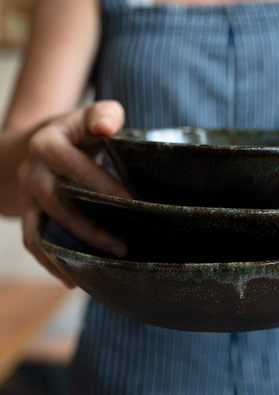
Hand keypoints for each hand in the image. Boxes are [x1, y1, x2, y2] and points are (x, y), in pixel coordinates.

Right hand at [18, 100, 130, 286]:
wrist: (36, 144)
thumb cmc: (75, 132)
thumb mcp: (87, 116)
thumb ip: (104, 115)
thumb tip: (107, 126)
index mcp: (48, 144)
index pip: (78, 168)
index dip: (106, 187)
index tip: (136, 203)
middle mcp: (31, 172)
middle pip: (60, 204)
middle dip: (93, 228)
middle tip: (126, 246)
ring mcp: (25, 196)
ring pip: (43, 229)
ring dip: (73, 250)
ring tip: (107, 265)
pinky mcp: (25, 215)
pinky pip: (33, 242)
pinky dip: (51, 262)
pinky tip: (75, 280)